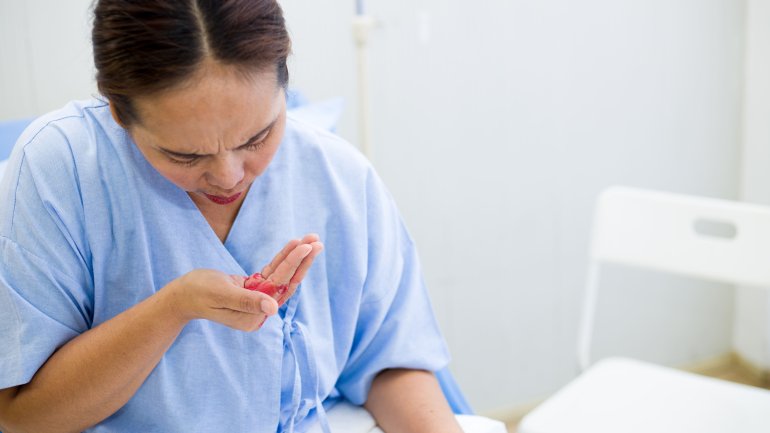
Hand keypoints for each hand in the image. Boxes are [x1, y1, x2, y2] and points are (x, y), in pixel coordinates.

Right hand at [163, 234, 322, 330]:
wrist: (181, 296)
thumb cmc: (197, 294)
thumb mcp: (222, 294)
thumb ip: (248, 301)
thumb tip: (273, 309)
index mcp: (254, 317)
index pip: (280, 287)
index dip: (294, 266)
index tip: (307, 246)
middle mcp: (260, 311)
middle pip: (286, 282)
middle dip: (302, 260)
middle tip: (317, 240)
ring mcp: (258, 300)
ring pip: (282, 276)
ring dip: (296, 257)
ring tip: (312, 238)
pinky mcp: (255, 288)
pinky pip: (272, 271)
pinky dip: (282, 257)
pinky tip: (294, 244)